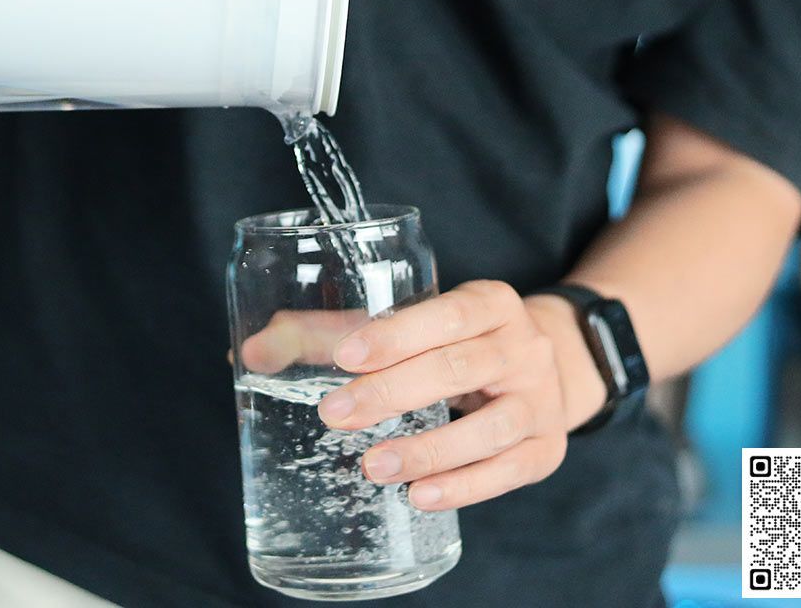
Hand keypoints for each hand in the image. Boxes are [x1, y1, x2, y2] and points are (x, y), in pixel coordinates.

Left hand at [314, 281, 592, 510]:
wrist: (544, 370)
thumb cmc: (451, 344)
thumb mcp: (404, 325)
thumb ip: (326, 335)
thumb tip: (253, 354)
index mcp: (490, 303)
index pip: (446, 314)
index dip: (396, 335)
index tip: (344, 357)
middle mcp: (523, 348)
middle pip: (460, 369)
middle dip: (393, 393)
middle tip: (334, 415)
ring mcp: (541, 400)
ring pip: (490, 426)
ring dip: (428, 449)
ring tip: (371, 466)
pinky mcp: (547, 450)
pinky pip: (508, 471)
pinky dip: (464, 487)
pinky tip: (420, 496)